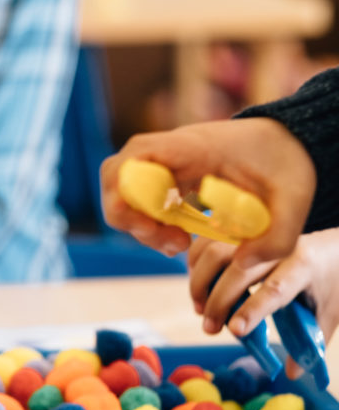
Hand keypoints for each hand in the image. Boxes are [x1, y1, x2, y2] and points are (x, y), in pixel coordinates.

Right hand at [100, 117, 315, 263]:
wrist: (289, 143)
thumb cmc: (287, 164)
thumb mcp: (294, 201)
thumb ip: (276, 239)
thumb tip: (242, 265)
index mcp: (191, 147)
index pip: (131, 162)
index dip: (128, 199)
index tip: (161, 227)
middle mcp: (168, 149)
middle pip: (116, 179)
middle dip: (131, 219)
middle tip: (171, 244)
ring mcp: (164, 161)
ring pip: (123, 191)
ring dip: (141, 225)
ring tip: (179, 244)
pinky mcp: (166, 174)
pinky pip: (137, 196)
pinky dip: (150, 221)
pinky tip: (179, 237)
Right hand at [188, 228, 338, 378]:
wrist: (333, 246)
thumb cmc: (330, 281)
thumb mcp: (330, 311)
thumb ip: (312, 341)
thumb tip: (292, 373)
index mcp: (305, 266)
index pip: (275, 288)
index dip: (252, 309)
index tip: (233, 330)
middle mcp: (278, 247)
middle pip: (239, 271)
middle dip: (218, 301)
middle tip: (209, 328)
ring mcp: (256, 236)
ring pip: (218, 251)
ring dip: (200, 282)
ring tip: (200, 308)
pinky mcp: (240, 232)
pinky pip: (208, 242)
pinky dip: (195, 264)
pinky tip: (197, 285)